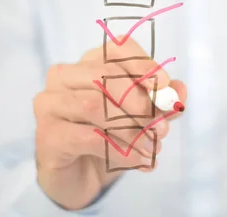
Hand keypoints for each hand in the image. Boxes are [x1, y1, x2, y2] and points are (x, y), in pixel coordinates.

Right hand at [33, 37, 186, 209]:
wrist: (82, 177)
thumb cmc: (111, 138)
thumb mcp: (143, 120)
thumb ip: (160, 104)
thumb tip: (180, 90)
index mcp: (90, 62)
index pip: (118, 49)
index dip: (144, 64)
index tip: (166, 85)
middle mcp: (64, 76)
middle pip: (105, 75)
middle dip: (140, 102)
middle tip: (163, 128)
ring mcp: (50, 103)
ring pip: (94, 105)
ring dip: (131, 129)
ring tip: (153, 148)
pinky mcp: (46, 134)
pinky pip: (87, 137)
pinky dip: (119, 150)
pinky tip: (138, 160)